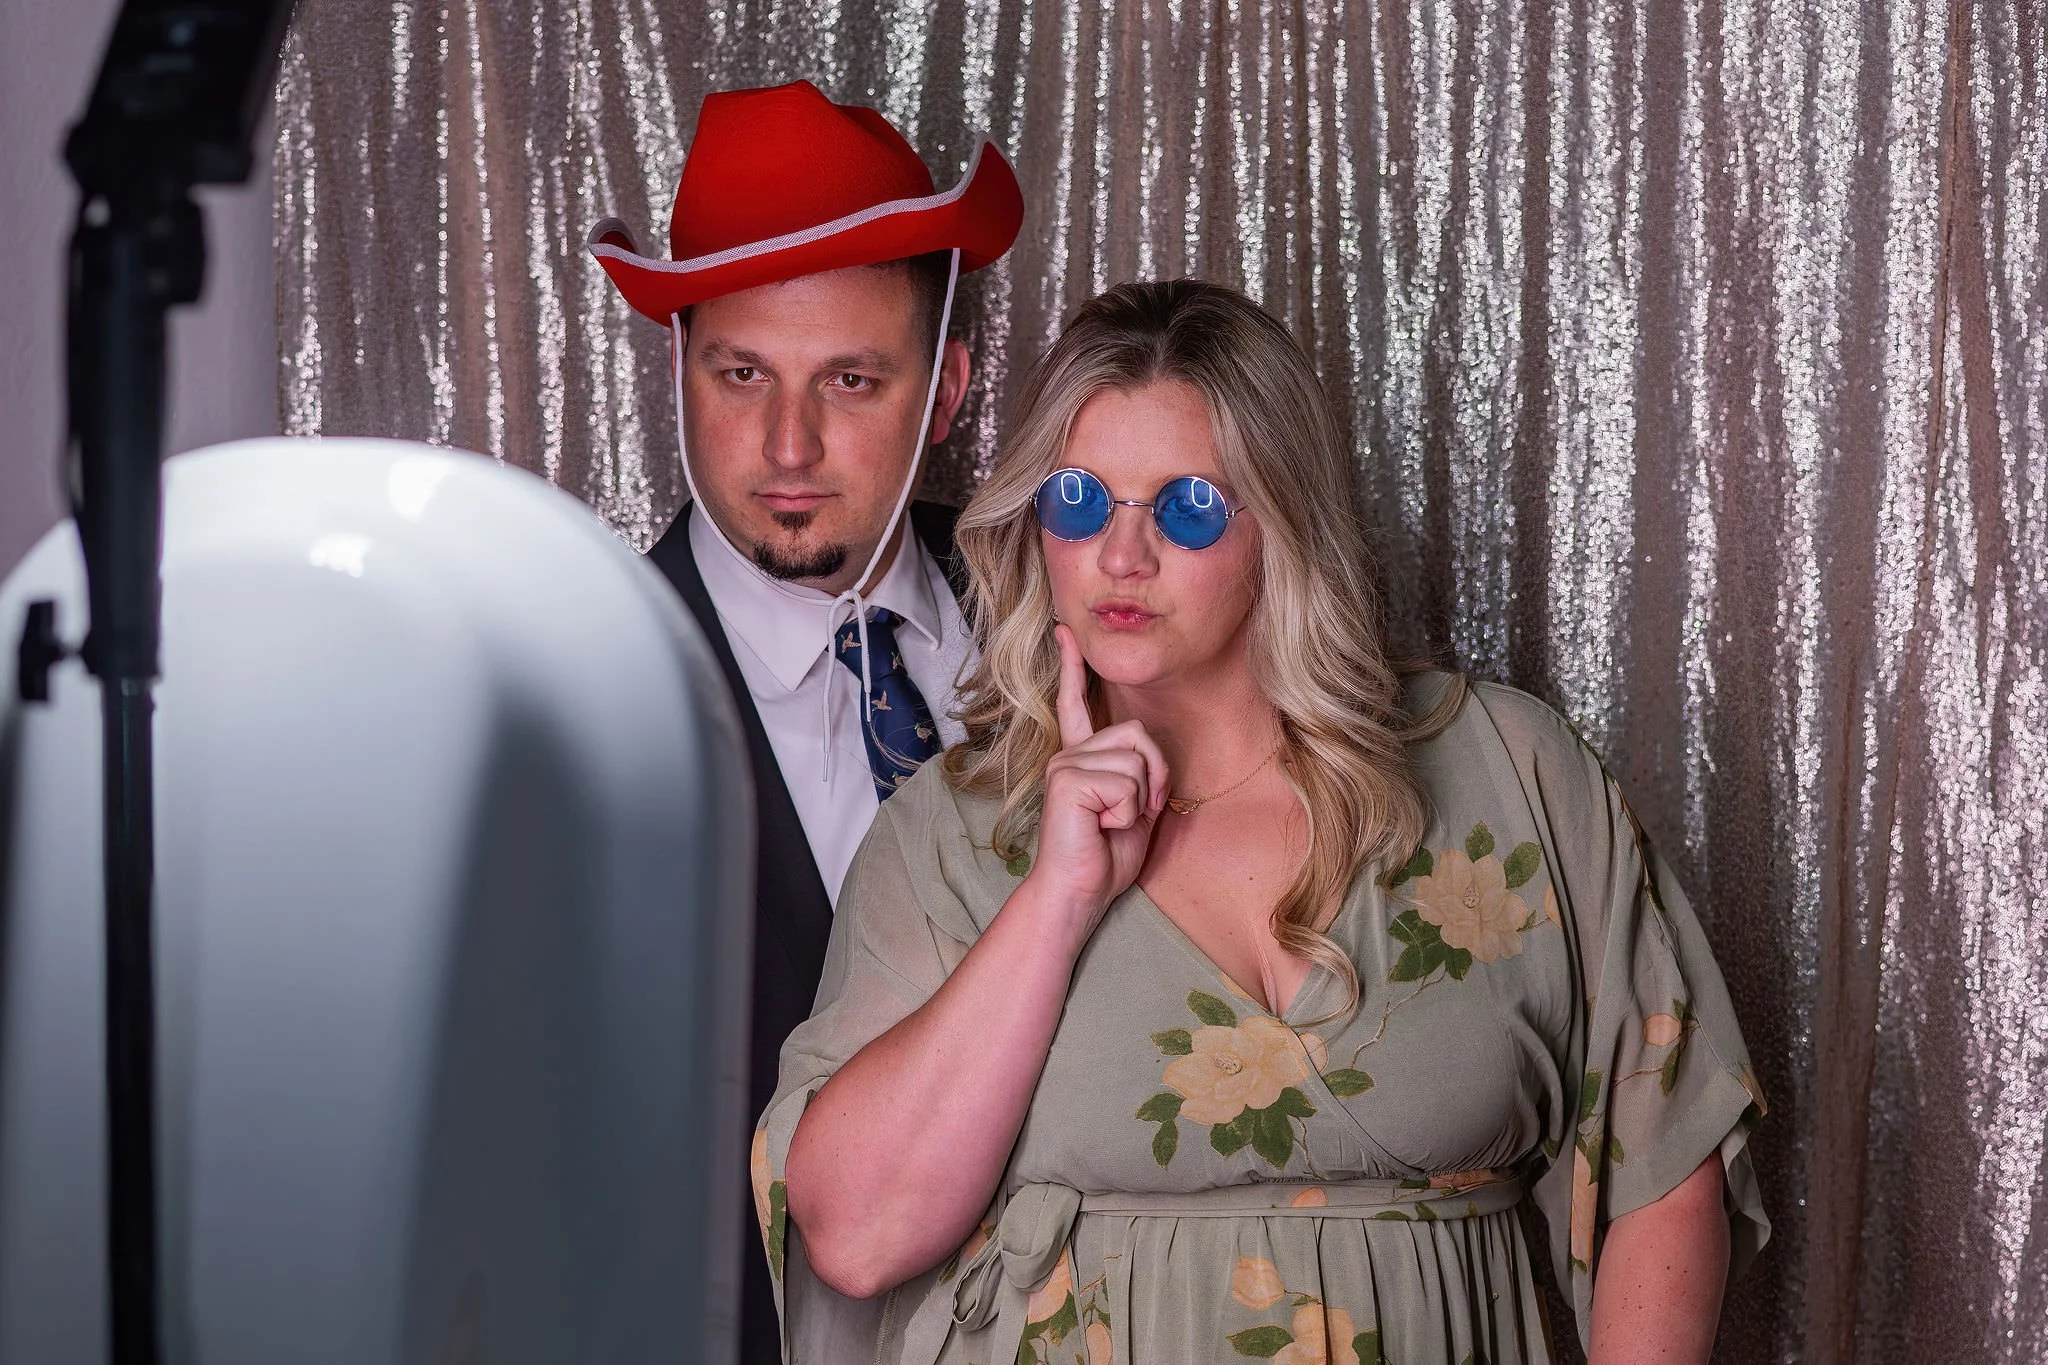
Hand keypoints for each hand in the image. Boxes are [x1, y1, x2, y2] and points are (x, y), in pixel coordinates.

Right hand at [1020, 625, 1168, 937]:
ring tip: (1112, 824)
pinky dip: (1127, 813)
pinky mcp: (1067, 779)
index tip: (1065, 631)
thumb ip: (1142, 775)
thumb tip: (1146, 752)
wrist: (1078, 893)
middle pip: (1139, 735)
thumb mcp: (1137, 809)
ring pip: (1137, 761)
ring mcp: (1065, 764)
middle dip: (1155, 777)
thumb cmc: (1105, 858)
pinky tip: (1102, 827)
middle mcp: (1069, 754)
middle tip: (1136, 814)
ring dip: (1140, 801)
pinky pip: (1126, 783)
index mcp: (1081, 758)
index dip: (1074, 666)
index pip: (1077, 703)